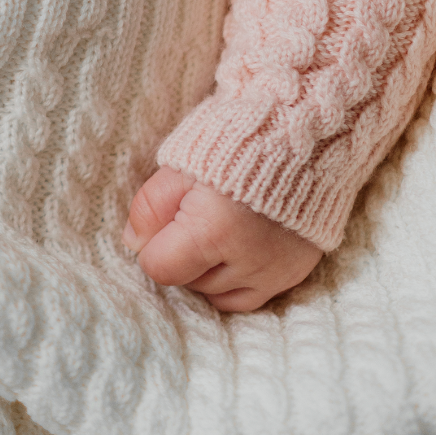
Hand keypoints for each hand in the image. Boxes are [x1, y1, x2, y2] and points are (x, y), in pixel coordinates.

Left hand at [124, 165, 322, 311]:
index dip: (154, 247)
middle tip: (194, 217)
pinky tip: (236, 249)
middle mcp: (246, 261)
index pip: (160, 268)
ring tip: (217, 231)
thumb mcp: (179, 167)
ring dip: (209, 271)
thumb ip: (150, 208)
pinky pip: (251, 298)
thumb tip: (136, 243)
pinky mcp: (293, 273)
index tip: (166, 223)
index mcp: (212, 232)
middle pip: (190, 282)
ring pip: (218, 294)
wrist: (299, 136)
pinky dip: (236, 280)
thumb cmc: (233, 146)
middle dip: (183, 256)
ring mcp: (273, 272)